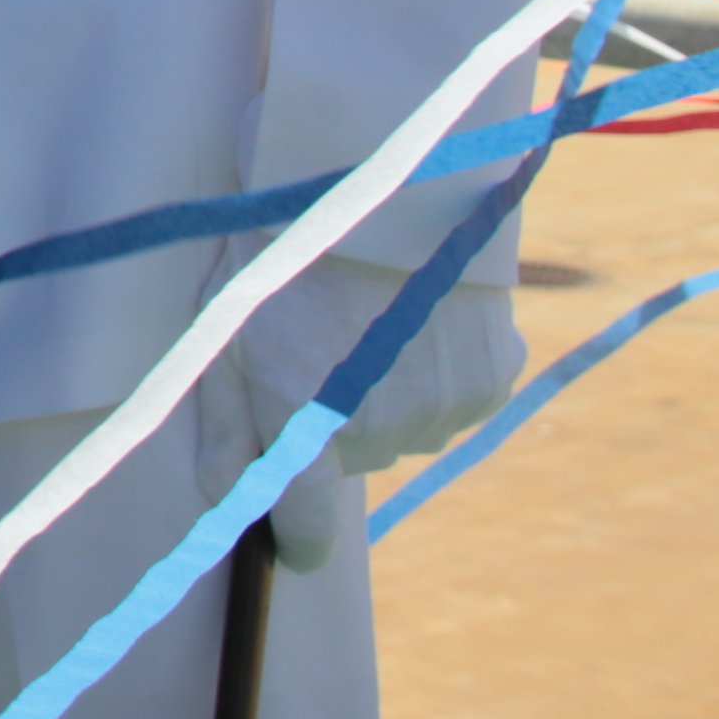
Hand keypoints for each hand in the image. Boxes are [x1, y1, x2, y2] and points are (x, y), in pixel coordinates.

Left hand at [210, 252, 528, 569]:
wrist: (380, 178)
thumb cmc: (283, 253)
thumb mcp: (227, 335)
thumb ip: (226, 433)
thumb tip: (227, 507)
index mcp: (309, 424)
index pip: (308, 529)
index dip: (297, 539)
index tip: (292, 541)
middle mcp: (382, 430)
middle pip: (356, 462)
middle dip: (335, 428)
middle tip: (320, 354)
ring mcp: (444, 406)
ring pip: (408, 430)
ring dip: (389, 399)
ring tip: (369, 325)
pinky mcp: (492, 376)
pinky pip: (456, 400)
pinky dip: (437, 374)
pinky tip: (416, 319)